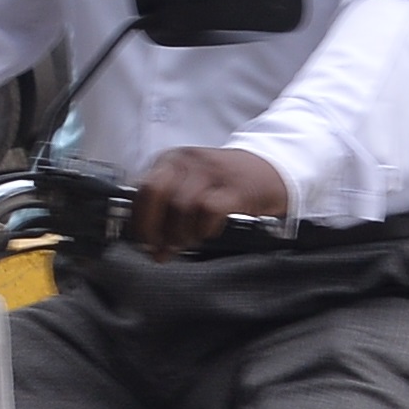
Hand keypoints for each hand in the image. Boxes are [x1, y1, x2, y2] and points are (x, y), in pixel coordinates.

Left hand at [128, 145, 287, 258]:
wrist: (269, 171)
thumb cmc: (224, 185)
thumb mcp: (188, 186)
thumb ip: (164, 207)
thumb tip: (145, 243)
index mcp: (170, 161)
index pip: (141, 190)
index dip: (139, 222)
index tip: (144, 244)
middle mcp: (187, 161)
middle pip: (154, 194)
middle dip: (153, 228)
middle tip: (162, 247)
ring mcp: (211, 171)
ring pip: (180, 206)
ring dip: (181, 233)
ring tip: (189, 241)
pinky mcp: (234, 187)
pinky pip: (208, 209)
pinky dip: (204, 227)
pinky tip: (209, 231)